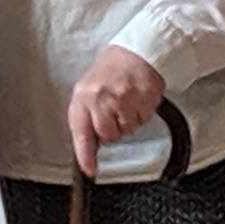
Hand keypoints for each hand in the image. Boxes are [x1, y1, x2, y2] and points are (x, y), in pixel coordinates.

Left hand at [68, 46, 168, 178]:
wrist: (135, 53)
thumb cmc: (110, 71)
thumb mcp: (87, 89)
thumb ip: (85, 114)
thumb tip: (88, 141)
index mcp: (83, 97)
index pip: (81, 133)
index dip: (85, 155)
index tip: (89, 169)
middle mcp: (101, 100)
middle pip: (108, 136)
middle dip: (111, 131)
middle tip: (113, 113)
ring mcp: (123, 100)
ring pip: (126, 130)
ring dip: (126, 121)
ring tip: (124, 102)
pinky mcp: (143, 100)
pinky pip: (141, 121)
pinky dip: (140, 114)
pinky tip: (135, 100)